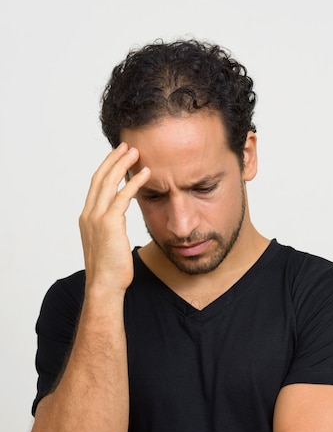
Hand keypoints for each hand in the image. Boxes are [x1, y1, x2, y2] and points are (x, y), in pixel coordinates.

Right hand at [79, 143, 150, 294]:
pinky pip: (123, 197)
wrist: (105, 285)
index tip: (118, 157)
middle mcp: (89, 214)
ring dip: (123, 165)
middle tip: (127, 146)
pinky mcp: (109, 224)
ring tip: (136, 152)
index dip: (106, 168)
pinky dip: (134, 183)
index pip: (96, 186)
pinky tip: (145, 174)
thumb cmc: (110, 270)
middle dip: (113, 159)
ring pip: (109, 183)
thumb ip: (111, 228)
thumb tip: (119, 223)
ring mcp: (97, 218)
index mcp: (87, 218)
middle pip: (100, 178)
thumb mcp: (108, 244)